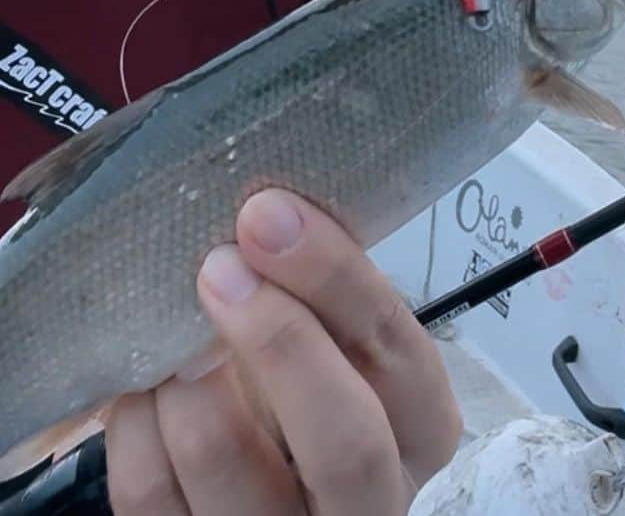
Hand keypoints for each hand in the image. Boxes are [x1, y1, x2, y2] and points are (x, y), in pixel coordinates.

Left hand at [105, 190, 462, 514]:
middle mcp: (370, 501)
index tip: (271, 215)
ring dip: (189, 377)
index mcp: (419, 428)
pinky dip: (135, 423)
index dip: (337, 279)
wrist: (269, 489)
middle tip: (221, 266)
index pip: (399, 354)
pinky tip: (141, 381)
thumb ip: (327, 297)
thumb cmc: (315, 392)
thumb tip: (271, 207)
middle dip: (279, 339)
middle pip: (346, 438)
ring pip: (230, 466)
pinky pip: (151, 495)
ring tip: (172, 326)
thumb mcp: (345, 347)